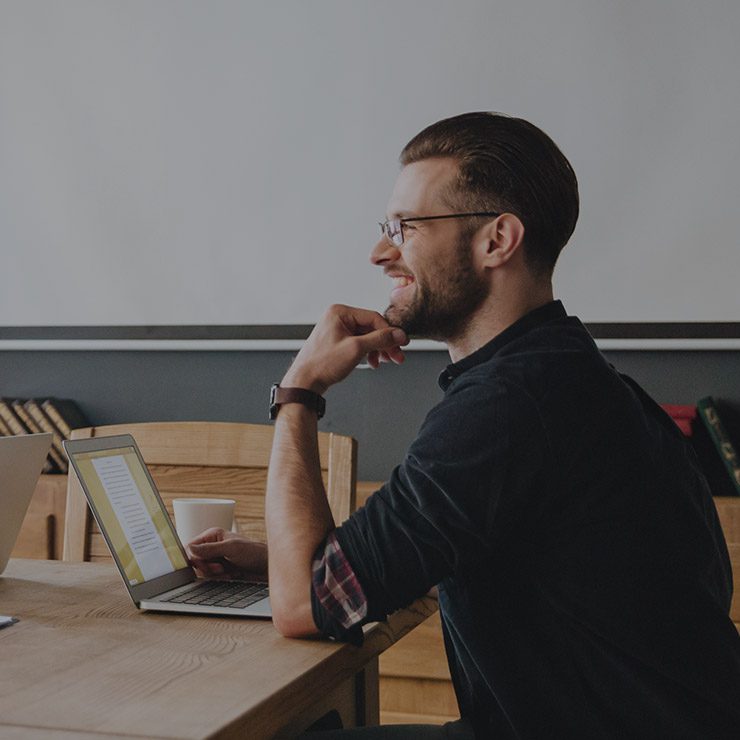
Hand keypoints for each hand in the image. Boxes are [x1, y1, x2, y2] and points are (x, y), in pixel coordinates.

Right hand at [186, 528, 267, 580]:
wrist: (266, 566)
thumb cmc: (253, 552)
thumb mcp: (231, 549)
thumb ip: (209, 549)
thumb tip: (190, 549)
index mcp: (212, 535)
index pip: (190, 547)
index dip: (194, 558)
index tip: (204, 564)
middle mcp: (212, 546)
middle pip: (194, 561)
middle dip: (207, 567)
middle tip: (220, 568)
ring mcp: (216, 558)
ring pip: (202, 570)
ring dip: (215, 574)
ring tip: (228, 571)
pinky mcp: (220, 569)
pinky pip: (211, 577)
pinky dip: (220, 578)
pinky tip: (231, 575)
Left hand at [283, 304, 408, 393]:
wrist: (305, 382)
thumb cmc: (322, 364)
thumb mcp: (356, 349)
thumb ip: (380, 339)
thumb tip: (398, 334)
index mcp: (339, 312)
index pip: (373, 318)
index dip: (390, 332)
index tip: (401, 343)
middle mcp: (338, 318)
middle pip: (371, 328)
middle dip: (385, 343)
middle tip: (397, 356)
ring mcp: (337, 329)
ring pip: (367, 336)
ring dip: (378, 349)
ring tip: (386, 361)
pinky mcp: (338, 341)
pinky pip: (359, 343)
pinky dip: (368, 352)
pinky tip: (373, 362)